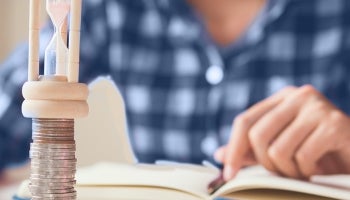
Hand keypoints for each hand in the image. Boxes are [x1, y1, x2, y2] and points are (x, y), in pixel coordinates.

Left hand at [215, 85, 349, 179]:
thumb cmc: (318, 152)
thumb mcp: (280, 148)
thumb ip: (251, 149)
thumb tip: (219, 154)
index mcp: (281, 98)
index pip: (244, 121)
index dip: (234, 149)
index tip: (228, 175)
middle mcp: (298, 95)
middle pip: (257, 135)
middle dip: (265, 163)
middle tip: (280, 174)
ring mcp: (317, 106)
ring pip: (278, 149)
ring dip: (288, 171)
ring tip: (302, 172)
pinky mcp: (334, 123)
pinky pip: (302, 157)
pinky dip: (306, 172)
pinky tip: (317, 170)